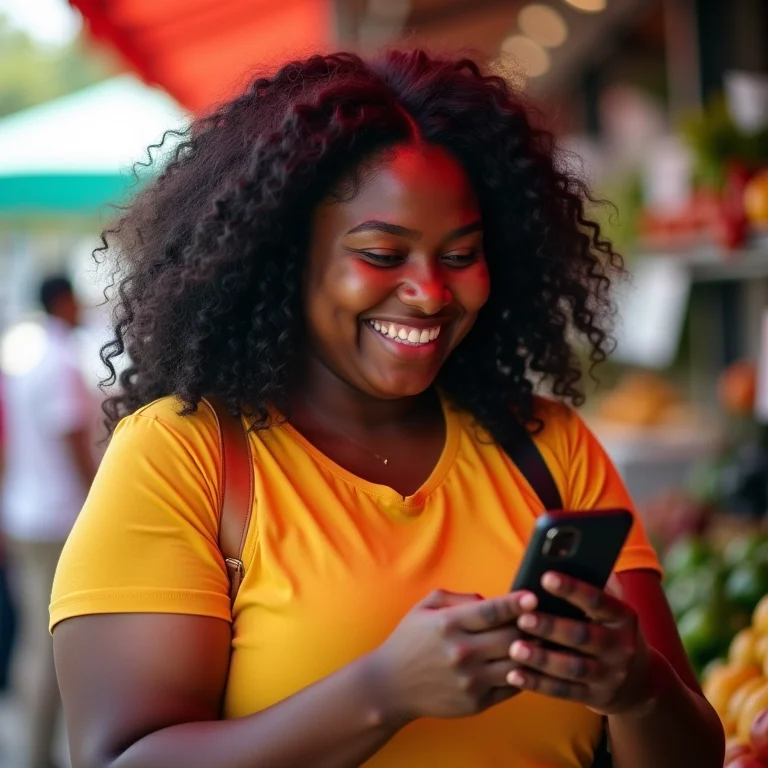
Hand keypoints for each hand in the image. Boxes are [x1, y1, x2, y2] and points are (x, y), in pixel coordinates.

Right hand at [369, 588, 537, 722]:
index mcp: (449, 624)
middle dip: (530, 626)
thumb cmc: (411, 640)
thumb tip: (492, 600)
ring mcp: (470, 680)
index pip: (491, 612)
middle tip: (542, 618)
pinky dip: (523, 674)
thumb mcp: (426, 607)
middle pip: (511, 637)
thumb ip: (459, 598)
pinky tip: (526, 663)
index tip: (534, 596)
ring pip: (516, 664)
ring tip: (542, 641)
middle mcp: (461, 652)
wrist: (391, 685)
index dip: (516, 603)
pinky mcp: (476, 703)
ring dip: (532, 651)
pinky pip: (511, 687)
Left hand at [506, 572, 654, 715]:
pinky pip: (564, 691)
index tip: (545, 576)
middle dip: (551, 626)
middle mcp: (620, 647)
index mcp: (623, 617)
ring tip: (515, 648)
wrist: (639, 681)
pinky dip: (538, 684)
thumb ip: (594, 581)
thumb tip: (564, 551)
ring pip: (573, 668)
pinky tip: (514, 674)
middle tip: (522, 618)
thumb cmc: (610, 628)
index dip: (572, 588)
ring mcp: (609, 675)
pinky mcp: (595, 697)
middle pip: (583, 636)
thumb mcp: (612, 606)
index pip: (598, 600)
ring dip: (542, 659)